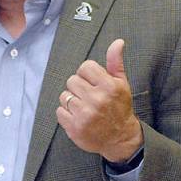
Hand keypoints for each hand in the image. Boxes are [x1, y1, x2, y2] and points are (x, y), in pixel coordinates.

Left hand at [56, 38, 143, 162]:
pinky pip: (59, 111)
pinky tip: (78, 117)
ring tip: (84, 107)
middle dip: (79, 87)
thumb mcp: (121, 83)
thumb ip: (115, 62)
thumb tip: (118, 42)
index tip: (93, 83)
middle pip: (72, 80)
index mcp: (109, 86)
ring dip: (71, 100)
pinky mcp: (75, 128)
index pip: (85, 67)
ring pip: (64, 95)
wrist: (120, 138)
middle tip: (89, 96)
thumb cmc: (120, 108)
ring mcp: (85, 114)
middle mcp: (97, 99)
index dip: (87, 74)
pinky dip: (66, 114)